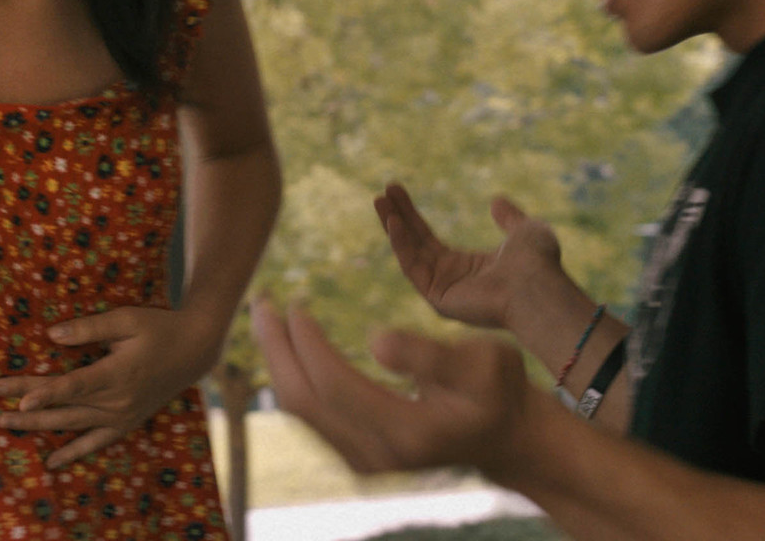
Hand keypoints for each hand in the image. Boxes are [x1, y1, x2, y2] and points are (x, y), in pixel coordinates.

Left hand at [0, 306, 221, 468]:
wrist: (195, 350)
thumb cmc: (160, 327)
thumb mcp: (127, 319)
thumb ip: (90, 328)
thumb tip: (53, 335)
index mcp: (117, 373)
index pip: (73, 386)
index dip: (45, 394)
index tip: (18, 399)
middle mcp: (117, 400)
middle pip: (64, 407)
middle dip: (27, 409)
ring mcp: (121, 415)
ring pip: (73, 425)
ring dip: (38, 427)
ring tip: (7, 424)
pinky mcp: (126, 422)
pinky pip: (96, 442)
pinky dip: (74, 453)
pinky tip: (52, 461)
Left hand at [251, 298, 543, 478]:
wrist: (504, 438)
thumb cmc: (498, 389)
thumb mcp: (485, 362)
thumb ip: (430, 354)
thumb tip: (374, 340)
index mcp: (408, 432)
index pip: (335, 386)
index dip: (307, 344)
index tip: (295, 303)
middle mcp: (378, 455)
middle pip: (305, 402)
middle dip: (276, 349)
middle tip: (260, 302)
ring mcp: (366, 462)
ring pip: (302, 411)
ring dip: (279, 361)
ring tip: (267, 316)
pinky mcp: (359, 456)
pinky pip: (312, 416)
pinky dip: (293, 377)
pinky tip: (288, 345)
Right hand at [376, 183, 565, 331]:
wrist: (538, 286)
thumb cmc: (538, 263)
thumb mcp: (525, 230)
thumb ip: (509, 218)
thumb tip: (496, 200)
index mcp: (469, 268)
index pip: (429, 239)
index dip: (412, 215)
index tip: (396, 190)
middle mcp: (452, 281)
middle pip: (415, 244)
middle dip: (398, 217)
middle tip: (382, 192)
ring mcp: (444, 292)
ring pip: (409, 254)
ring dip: (393, 226)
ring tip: (379, 199)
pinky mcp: (438, 300)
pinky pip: (413, 268)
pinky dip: (401, 244)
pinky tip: (393, 220)